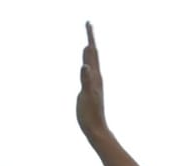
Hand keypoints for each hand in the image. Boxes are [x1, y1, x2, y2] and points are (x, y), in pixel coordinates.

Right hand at [76, 22, 108, 138]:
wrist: (96, 128)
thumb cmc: (91, 113)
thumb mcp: (87, 96)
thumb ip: (86, 80)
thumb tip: (86, 66)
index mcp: (95, 75)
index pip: (92, 51)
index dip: (90, 37)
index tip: (88, 23)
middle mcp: (96, 76)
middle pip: (93, 53)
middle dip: (90, 38)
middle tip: (88, 24)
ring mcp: (93, 83)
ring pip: (91, 62)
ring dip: (89, 50)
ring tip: (88, 41)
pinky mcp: (89, 89)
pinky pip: (88, 72)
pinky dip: (86, 64)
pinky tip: (85, 64)